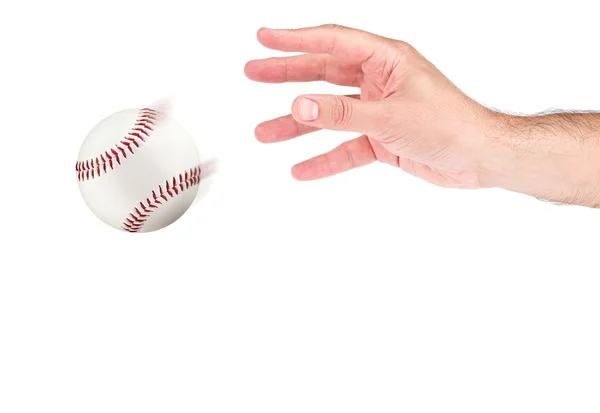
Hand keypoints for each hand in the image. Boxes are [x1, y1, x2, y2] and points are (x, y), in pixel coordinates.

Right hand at [244, 24, 500, 187]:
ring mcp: (378, 110)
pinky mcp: (381, 138)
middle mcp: (379, 81)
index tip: (264, 37)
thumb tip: (300, 107)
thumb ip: (342, 113)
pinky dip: (325, 158)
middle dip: (287, 74)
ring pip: (329, 114)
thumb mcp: (389, 116)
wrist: (479, 158)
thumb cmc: (451, 124)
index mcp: (386, 60)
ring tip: (264, 132)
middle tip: (254, 72)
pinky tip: (302, 169)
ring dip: (298, 125)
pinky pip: (345, 148)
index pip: (333, 42)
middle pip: (323, 74)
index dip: (296, 39)